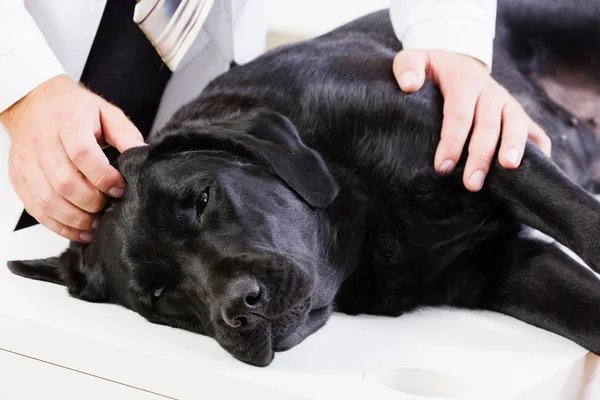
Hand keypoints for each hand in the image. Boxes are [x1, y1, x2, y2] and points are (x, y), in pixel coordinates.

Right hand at [1, 75, 145, 241]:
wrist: (32, 104)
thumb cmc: (73, 110)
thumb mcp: (105, 113)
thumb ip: (126, 135)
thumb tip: (143, 155)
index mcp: (67, 122)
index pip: (82, 154)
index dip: (103, 177)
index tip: (120, 187)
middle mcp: (42, 143)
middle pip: (65, 183)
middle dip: (93, 202)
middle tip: (110, 205)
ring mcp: (27, 163)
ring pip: (49, 201)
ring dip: (77, 219)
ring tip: (98, 222)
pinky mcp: (19, 180)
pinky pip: (37, 210)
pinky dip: (60, 226)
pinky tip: (81, 229)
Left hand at [393, 50, 550, 190]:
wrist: (459, 62)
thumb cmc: (432, 69)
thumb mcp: (415, 59)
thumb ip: (407, 67)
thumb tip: (409, 85)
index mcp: (463, 82)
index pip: (459, 114)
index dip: (452, 142)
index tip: (443, 167)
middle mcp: (490, 93)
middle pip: (488, 126)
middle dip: (480, 156)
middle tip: (471, 184)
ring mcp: (507, 103)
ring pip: (515, 125)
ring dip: (514, 148)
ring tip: (509, 168)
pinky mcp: (518, 114)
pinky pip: (535, 131)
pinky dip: (539, 149)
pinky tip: (537, 170)